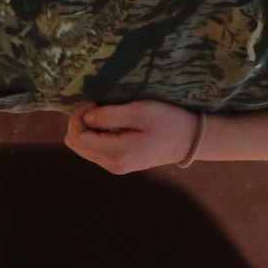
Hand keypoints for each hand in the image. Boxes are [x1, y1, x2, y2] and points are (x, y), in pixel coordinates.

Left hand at [65, 99, 200, 172]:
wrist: (190, 140)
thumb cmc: (168, 123)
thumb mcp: (139, 111)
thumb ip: (109, 115)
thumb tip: (87, 116)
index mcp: (114, 154)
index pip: (76, 138)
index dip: (78, 117)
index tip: (96, 102)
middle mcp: (111, 165)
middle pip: (77, 145)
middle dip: (82, 122)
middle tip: (100, 106)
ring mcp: (115, 166)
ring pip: (85, 147)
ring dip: (90, 128)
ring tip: (109, 114)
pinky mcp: (120, 162)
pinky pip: (97, 149)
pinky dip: (98, 134)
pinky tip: (114, 124)